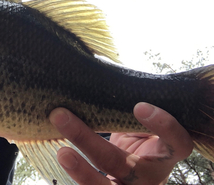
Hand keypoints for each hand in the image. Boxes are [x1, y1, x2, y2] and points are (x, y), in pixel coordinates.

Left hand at [49, 103, 193, 184]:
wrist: (139, 168)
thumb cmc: (138, 133)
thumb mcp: (139, 121)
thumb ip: (128, 106)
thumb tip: (93, 64)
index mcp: (165, 152)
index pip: (176, 142)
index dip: (162, 126)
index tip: (140, 106)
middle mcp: (150, 175)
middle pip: (121, 164)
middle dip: (88, 141)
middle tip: (60, 115)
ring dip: (80, 170)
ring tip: (62, 152)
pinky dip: (76, 175)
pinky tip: (61, 158)